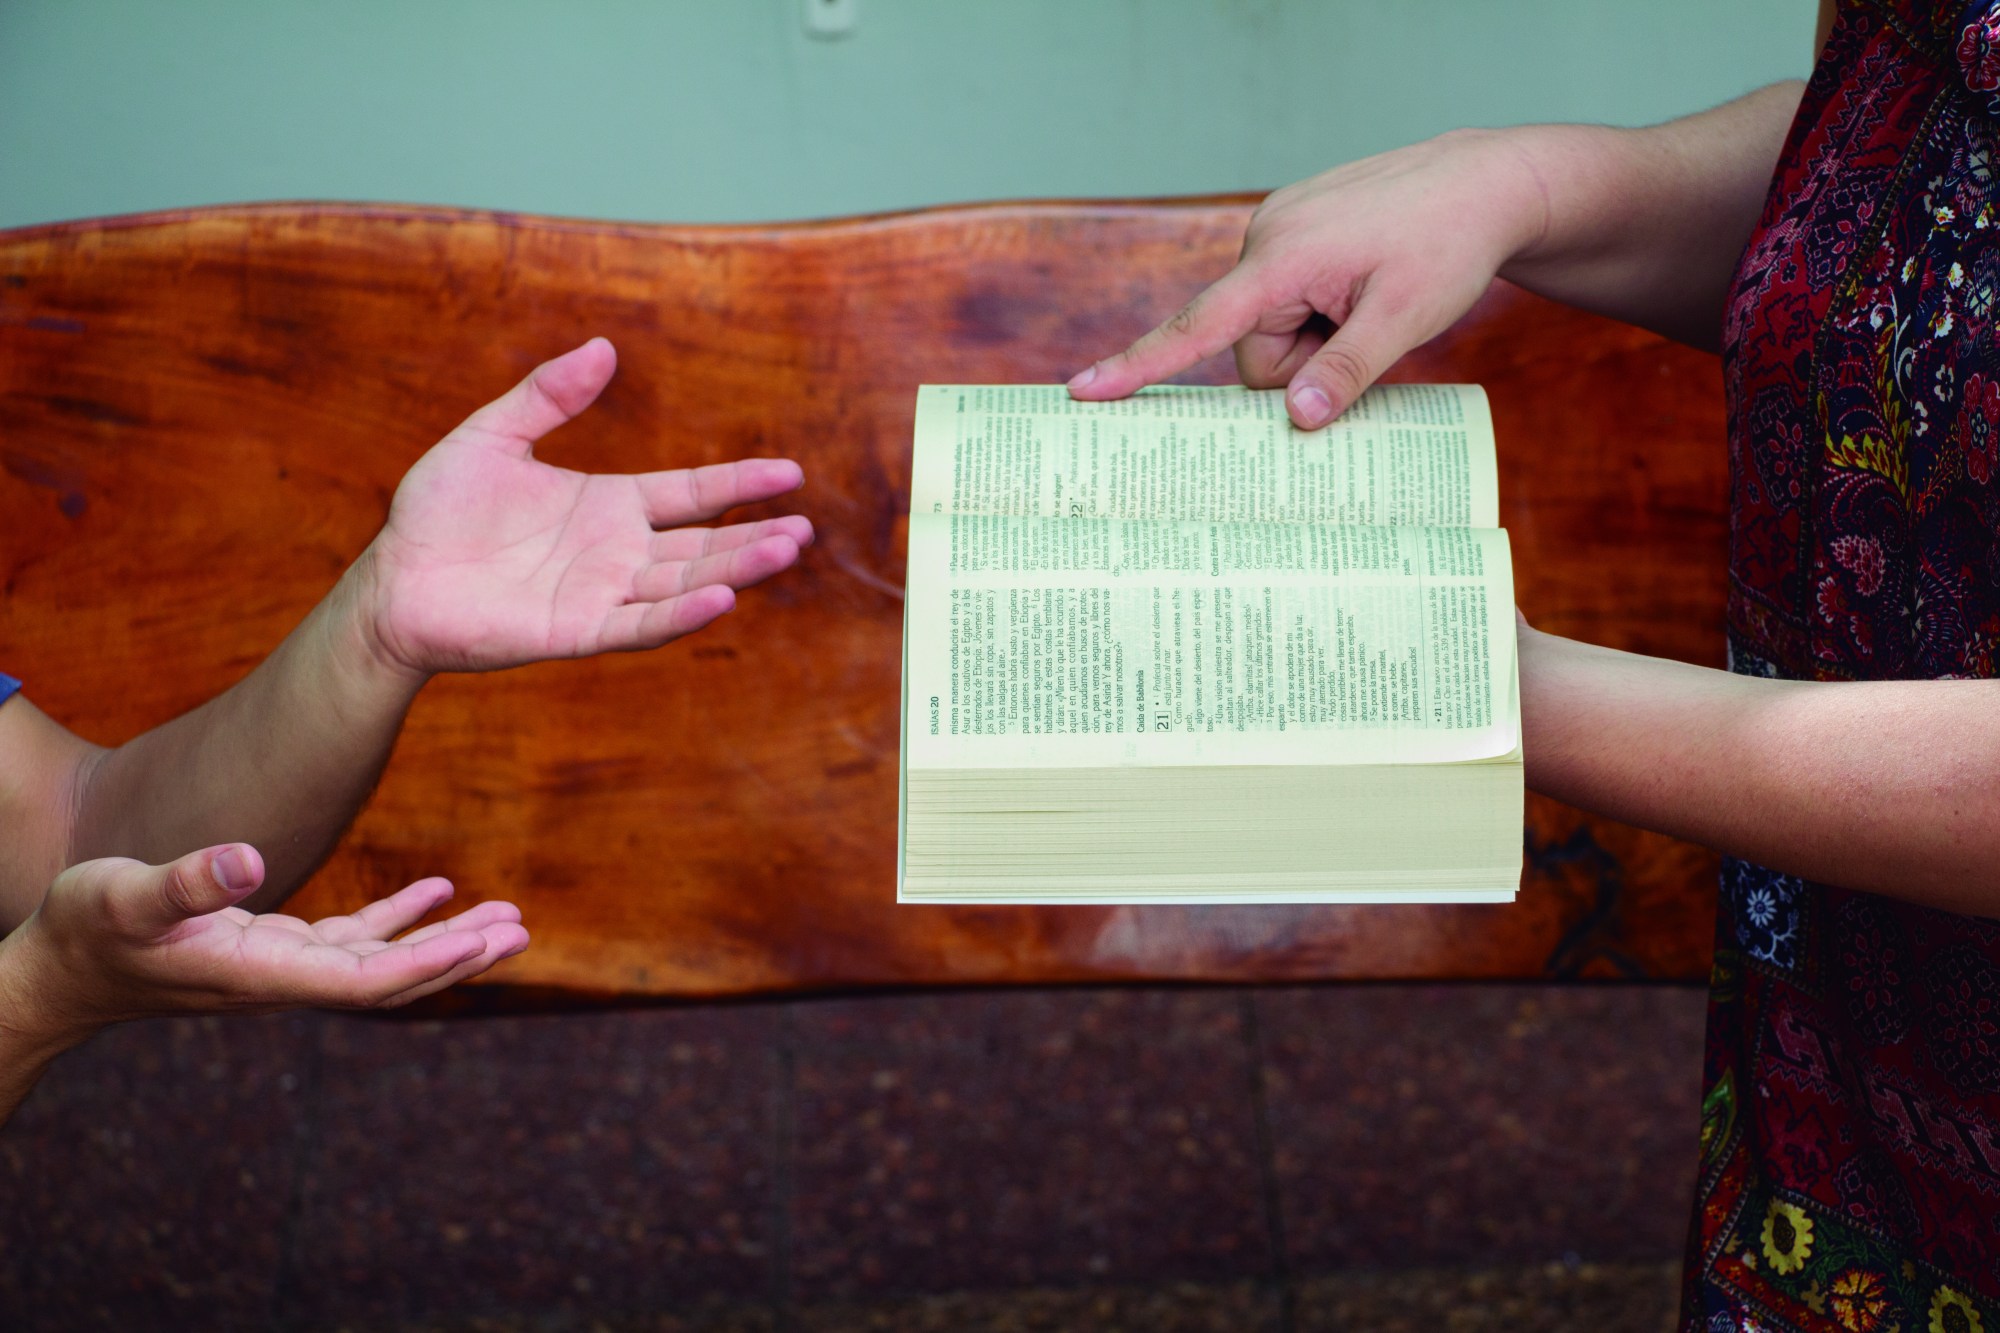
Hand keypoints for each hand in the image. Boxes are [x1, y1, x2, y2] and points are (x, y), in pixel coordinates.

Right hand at [3, 843, 527, 1045]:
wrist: (57, 973)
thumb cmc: (83, 933)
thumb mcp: (124, 896)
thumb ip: (185, 881)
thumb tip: (250, 858)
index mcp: (260, 974)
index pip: (365, 982)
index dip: (428, 964)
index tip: (486, 943)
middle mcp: (284, 979)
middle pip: (393, 978)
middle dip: (460, 957)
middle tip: (524, 930)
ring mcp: (282, 966)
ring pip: (383, 958)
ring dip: (445, 938)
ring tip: (508, 916)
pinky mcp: (273, 947)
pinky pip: (353, 939)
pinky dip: (399, 917)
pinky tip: (440, 890)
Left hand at [357, 338, 812, 676]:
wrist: (393, 582)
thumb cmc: (437, 513)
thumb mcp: (492, 435)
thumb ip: (548, 395)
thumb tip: (604, 347)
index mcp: (609, 505)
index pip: (691, 494)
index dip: (740, 484)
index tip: (790, 475)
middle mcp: (618, 553)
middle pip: (703, 545)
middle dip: (755, 539)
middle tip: (804, 530)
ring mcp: (603, 594)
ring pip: (685, 583)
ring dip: (736, 571)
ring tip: (786, 552)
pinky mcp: (578, 631)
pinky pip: (640, 625)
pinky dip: (682, 615)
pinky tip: (722, 600)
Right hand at [1067, 129, 1547, 428]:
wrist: (1485, 181)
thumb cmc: (1449, 243)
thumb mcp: (1407, 318)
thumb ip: (1347, 371)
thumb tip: (1294, 421)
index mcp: (1281, 259)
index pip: (1196, 327)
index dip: (1138, 367)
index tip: (1083, 392)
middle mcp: (1265, 239)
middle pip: (1251, 349)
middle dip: (1300, 364)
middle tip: (1364, 337)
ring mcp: (1277, 232)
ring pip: (1271, 329)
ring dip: (1315, 339)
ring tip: (1369, 306)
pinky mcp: (1294, 233)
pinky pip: (1286, 301)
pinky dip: (1319, 313)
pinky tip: (1362, 288)